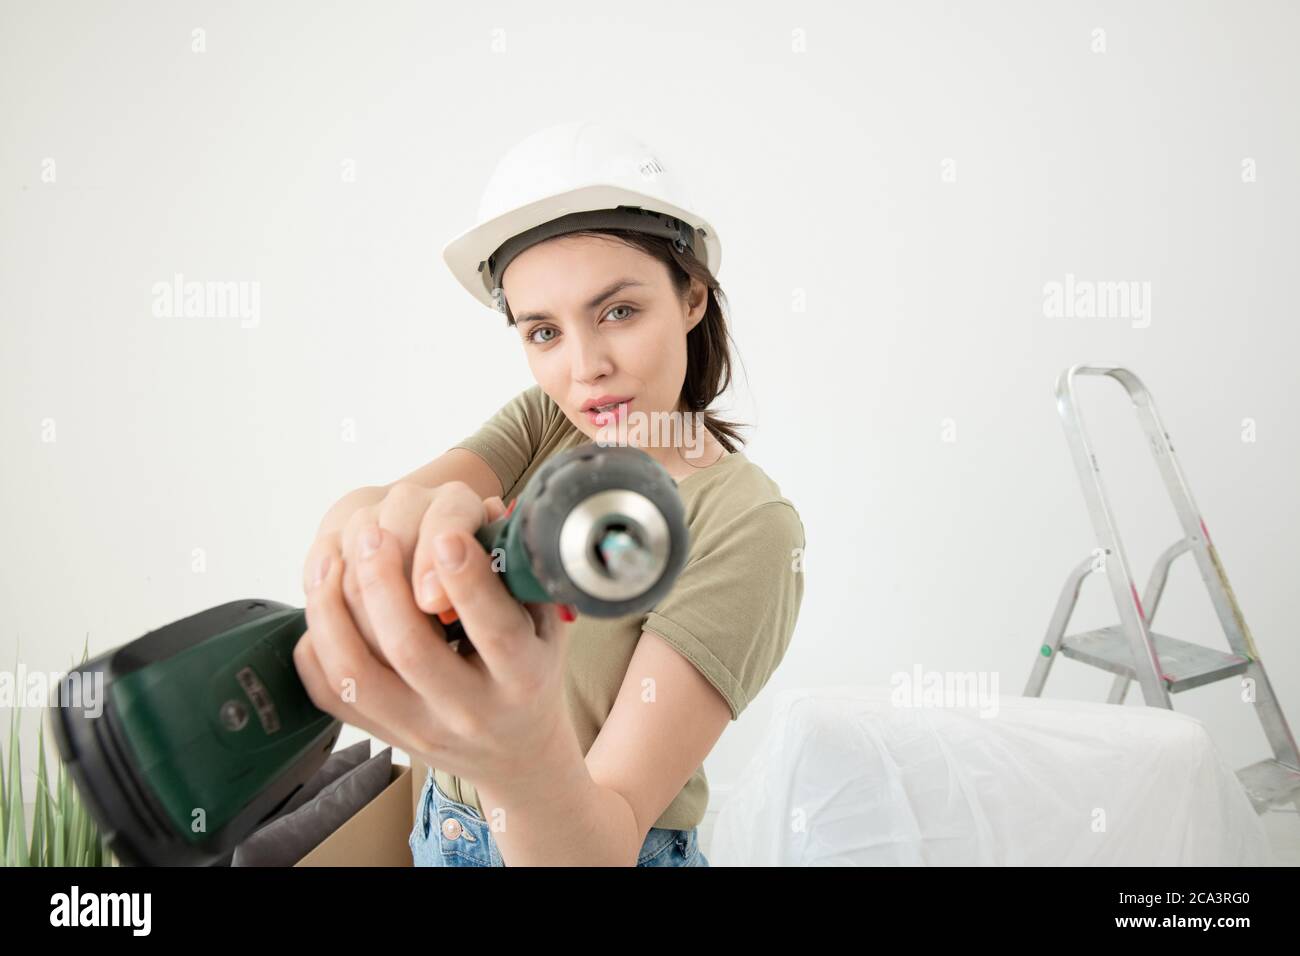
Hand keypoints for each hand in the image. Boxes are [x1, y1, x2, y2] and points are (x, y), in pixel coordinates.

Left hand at [293, 515, 575, 790]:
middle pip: (411, 649)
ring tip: (331, 558)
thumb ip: (520, 577)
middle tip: (372, 530)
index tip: (445, 535)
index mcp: (522, 679)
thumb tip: (484, 511)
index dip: (468, 581)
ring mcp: (417, 728)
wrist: (515, 752)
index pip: (495, 631)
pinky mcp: (381, 734)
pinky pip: (329, 692)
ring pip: (356, 673)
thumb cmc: (530, 668)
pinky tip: (322, 600)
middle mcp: (468, 710)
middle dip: (384, 581)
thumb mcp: (546, 626)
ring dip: (334, 609)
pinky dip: (316, 642)